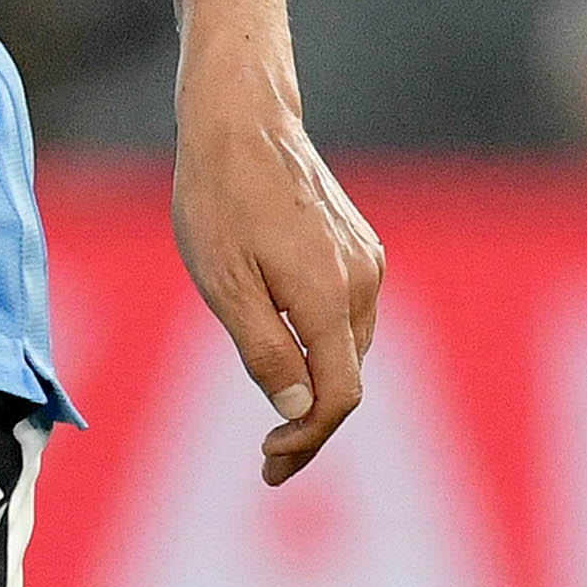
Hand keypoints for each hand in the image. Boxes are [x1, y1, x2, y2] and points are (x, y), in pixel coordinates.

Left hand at [169, 73, 383, 484]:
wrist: (244, 123)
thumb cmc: (220, 200)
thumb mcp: (224, 284)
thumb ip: (264, 351)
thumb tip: (295, 413)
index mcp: (328, 296)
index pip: (338, 397)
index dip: (308, 441)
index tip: (270, 464)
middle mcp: (362, 282)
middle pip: (349, 380)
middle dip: (312, 426)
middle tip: (268, 460)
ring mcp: (367, 263)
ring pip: (351, 351)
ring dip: (320, 388)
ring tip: (276, 418)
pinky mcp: (361, 249)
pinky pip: (349, 319)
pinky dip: (325, 350)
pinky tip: (290, 358)